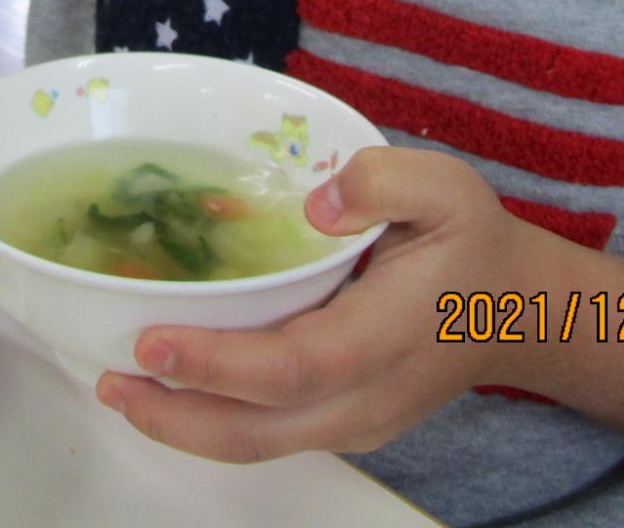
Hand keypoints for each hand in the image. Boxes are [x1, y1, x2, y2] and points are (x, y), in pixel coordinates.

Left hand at [96, 148, 532, 462]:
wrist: (516, 313)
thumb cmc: (473, 243)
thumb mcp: (448, 187)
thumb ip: (385, 181)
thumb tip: (320, 202)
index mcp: (388, 337)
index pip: (293, 367)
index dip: (217, 364)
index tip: (151, 343)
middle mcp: (366, 396)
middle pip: (259, 429)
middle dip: (175, 414)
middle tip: (107, 379)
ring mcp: (353, 421)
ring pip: (256, 443)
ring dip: (181, 425)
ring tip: (116, 387)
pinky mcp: (340, 423)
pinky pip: (266, 433)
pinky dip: (209, 417)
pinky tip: (168, 384)